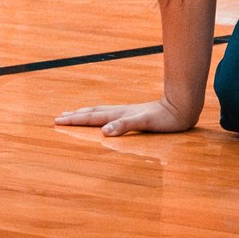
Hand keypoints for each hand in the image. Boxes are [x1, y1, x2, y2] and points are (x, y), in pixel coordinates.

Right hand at [55, 97, 197, 136]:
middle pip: (92, 113)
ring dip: (84, 114)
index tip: (57, 120)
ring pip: (99, 112)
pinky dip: (99, 116)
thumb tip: (104, 131)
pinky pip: (109, 114)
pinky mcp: (132, 114)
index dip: (74, 120)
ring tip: (73, 114)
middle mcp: (119, 112)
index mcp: (119, 114)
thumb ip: (125, 125)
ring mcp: (126, 112)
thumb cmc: (164, 118)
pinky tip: (102, 118)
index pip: (92, 118)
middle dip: (75, 116)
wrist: (181, 106)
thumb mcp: (145, 123)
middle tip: (58, 117)